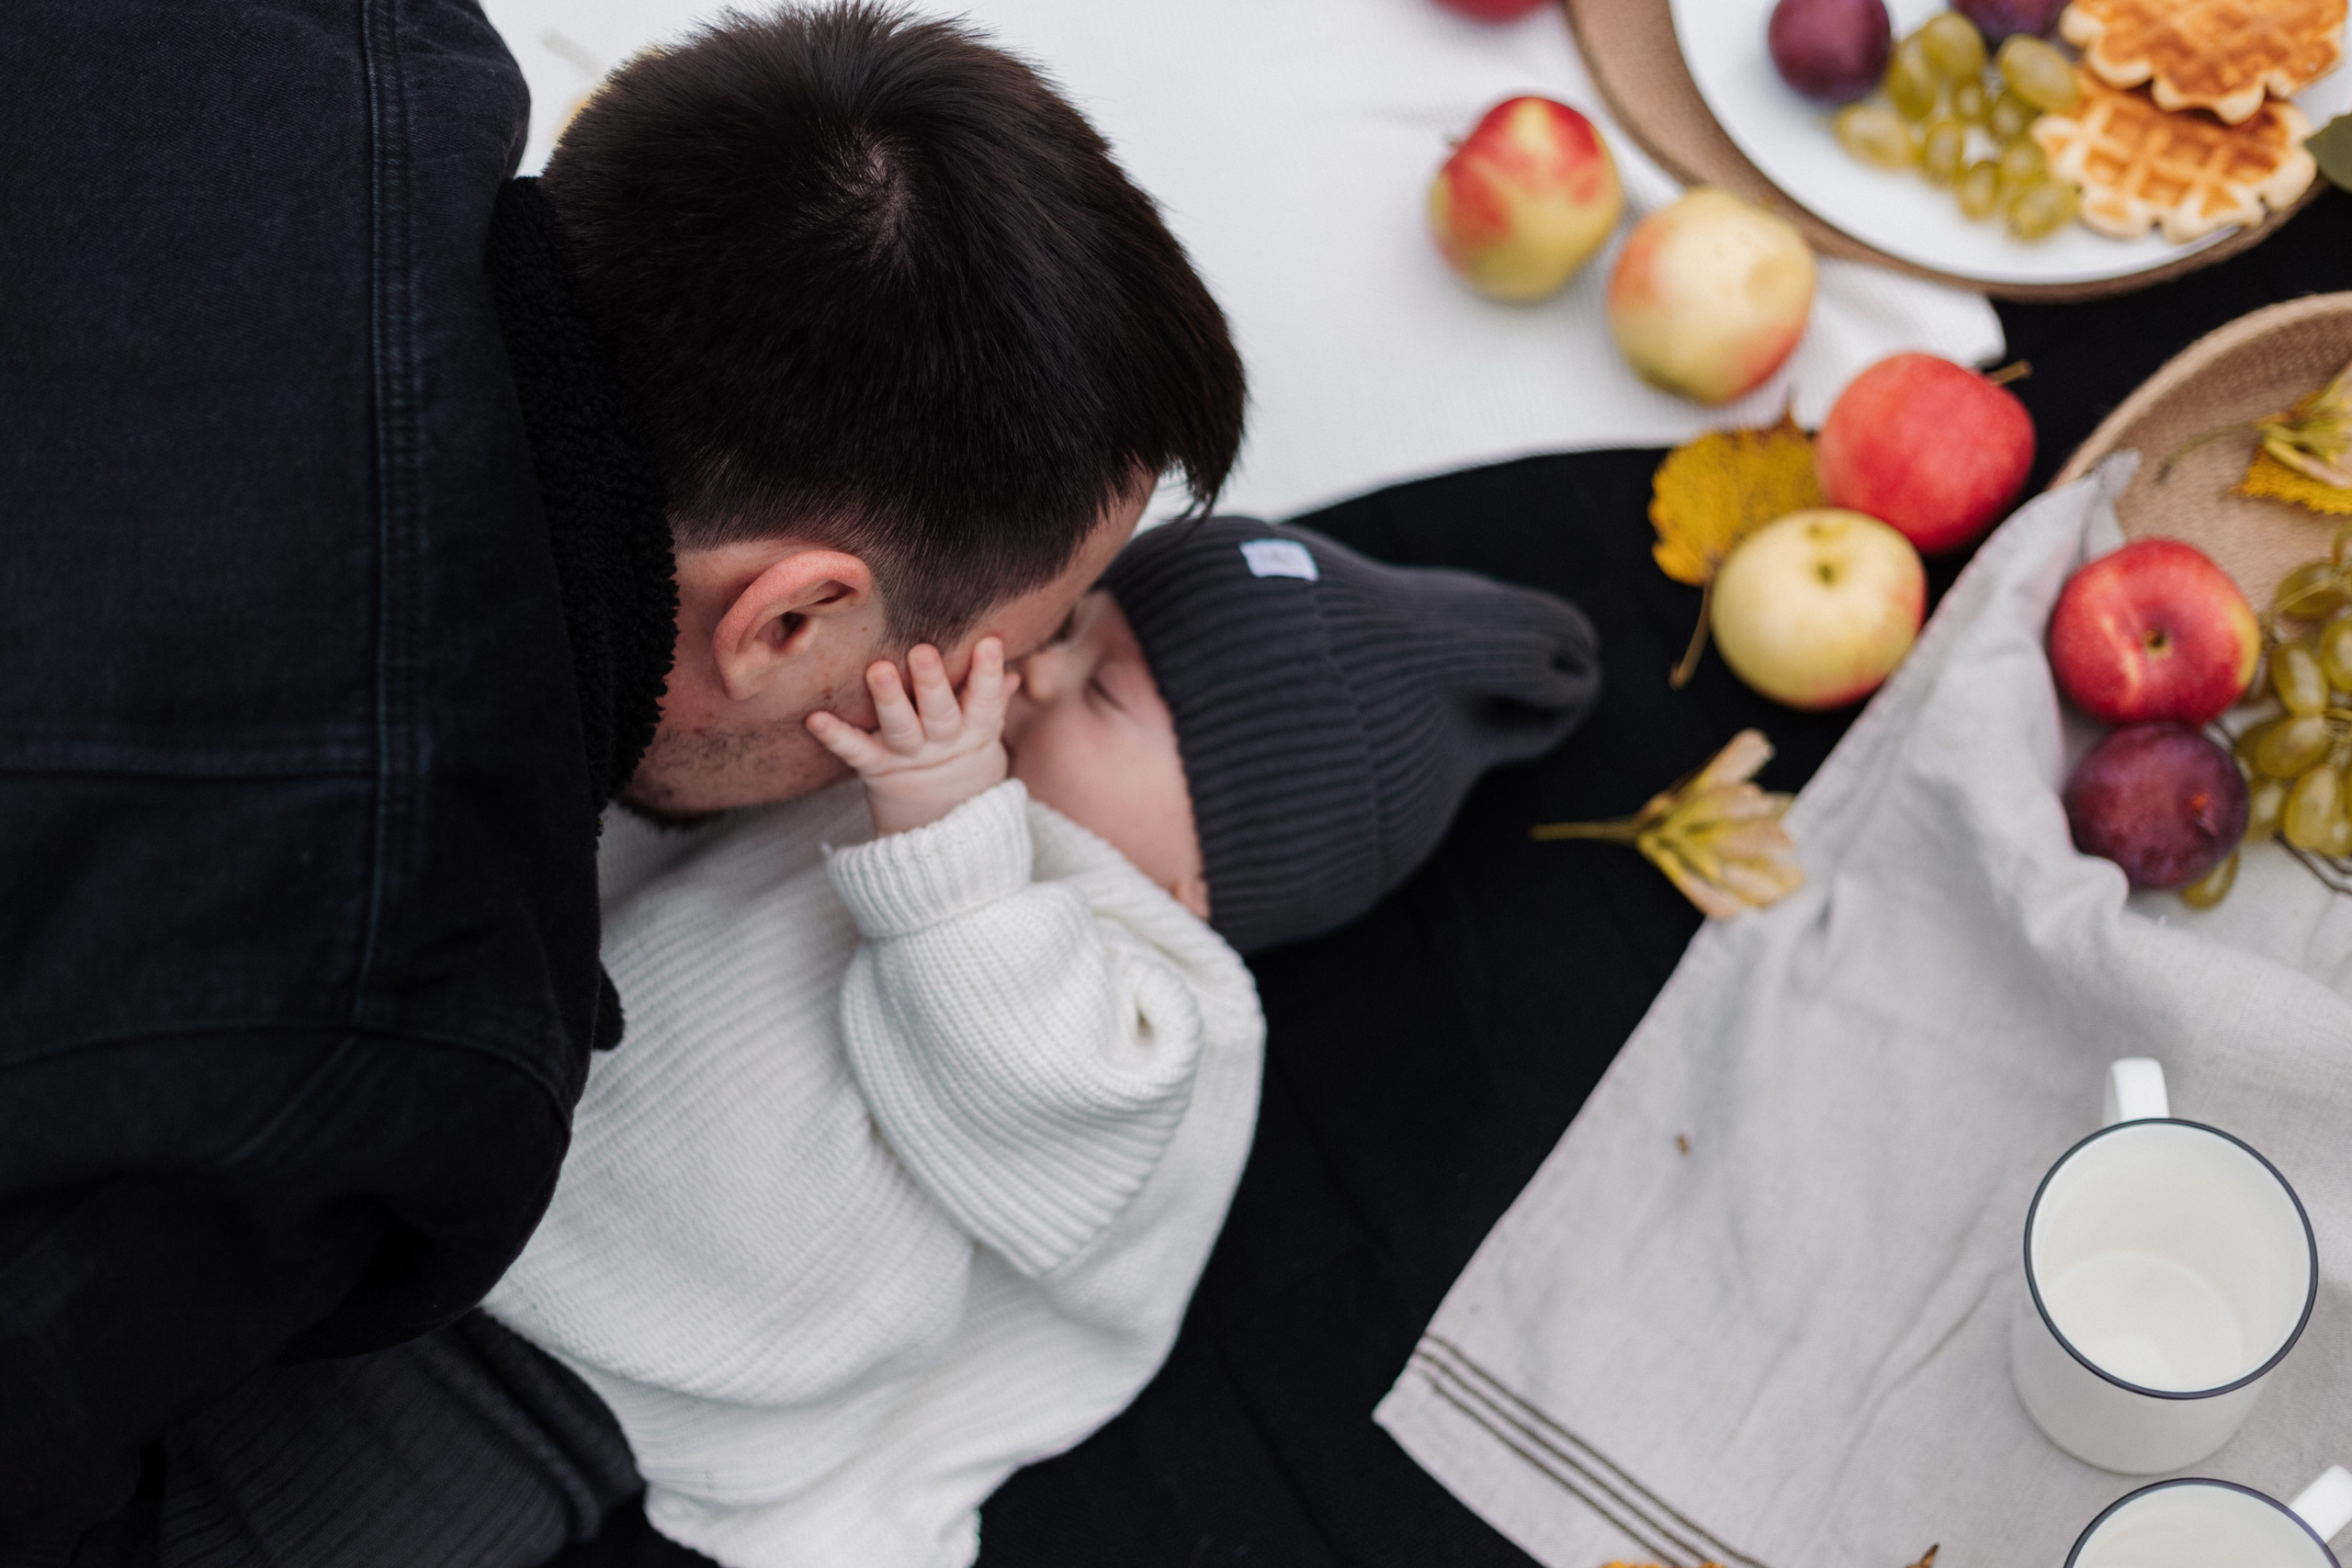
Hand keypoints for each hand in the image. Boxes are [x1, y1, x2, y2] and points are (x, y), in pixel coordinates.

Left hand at [807, 640, 1017, 835]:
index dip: (988, 674)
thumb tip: (1012, 669)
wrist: (942, 826)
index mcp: (975, 732)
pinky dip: (834, 736)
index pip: (985, 701)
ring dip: (889, 700)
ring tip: (879, 670)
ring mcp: (908, 758)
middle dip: (932, 684)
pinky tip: (814, 718)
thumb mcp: (985, 735)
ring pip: (901, 728)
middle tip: (922, 651)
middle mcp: (942, 744)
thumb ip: (993, 700)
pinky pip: (854, 752)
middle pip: (940, 714)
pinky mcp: (876, 769)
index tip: (990, 643)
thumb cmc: (962, 759)